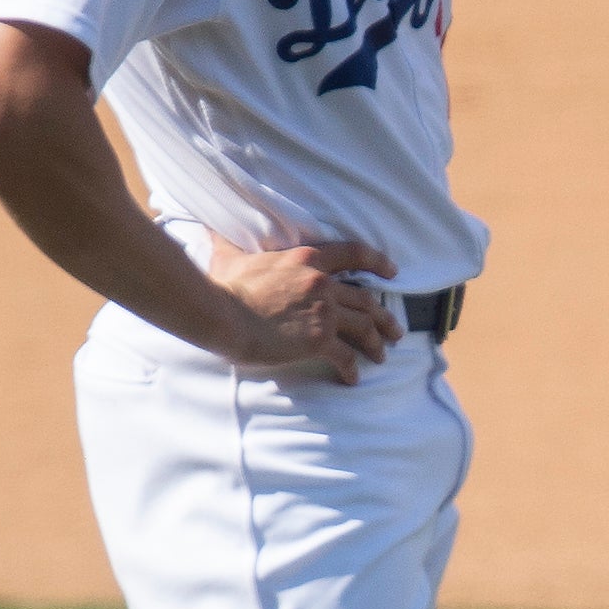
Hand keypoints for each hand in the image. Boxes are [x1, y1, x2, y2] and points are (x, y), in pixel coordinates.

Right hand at [208, 236, 402, 383]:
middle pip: (366, 299)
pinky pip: (345, 356)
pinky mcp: (319, 340)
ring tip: (383, 355)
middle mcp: (323, 283)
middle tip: (395, 330)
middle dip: (384, 316)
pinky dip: (352, 368)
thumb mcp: (232, 257)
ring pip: (364, 327)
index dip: (378, 262)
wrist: (221, 313)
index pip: (354, 254)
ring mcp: (324, 312)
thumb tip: (213, 229)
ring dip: (376, 342)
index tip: (393, 272)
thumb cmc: (223, 286)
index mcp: (308, 258)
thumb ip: (232, 243)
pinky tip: (352, 378)